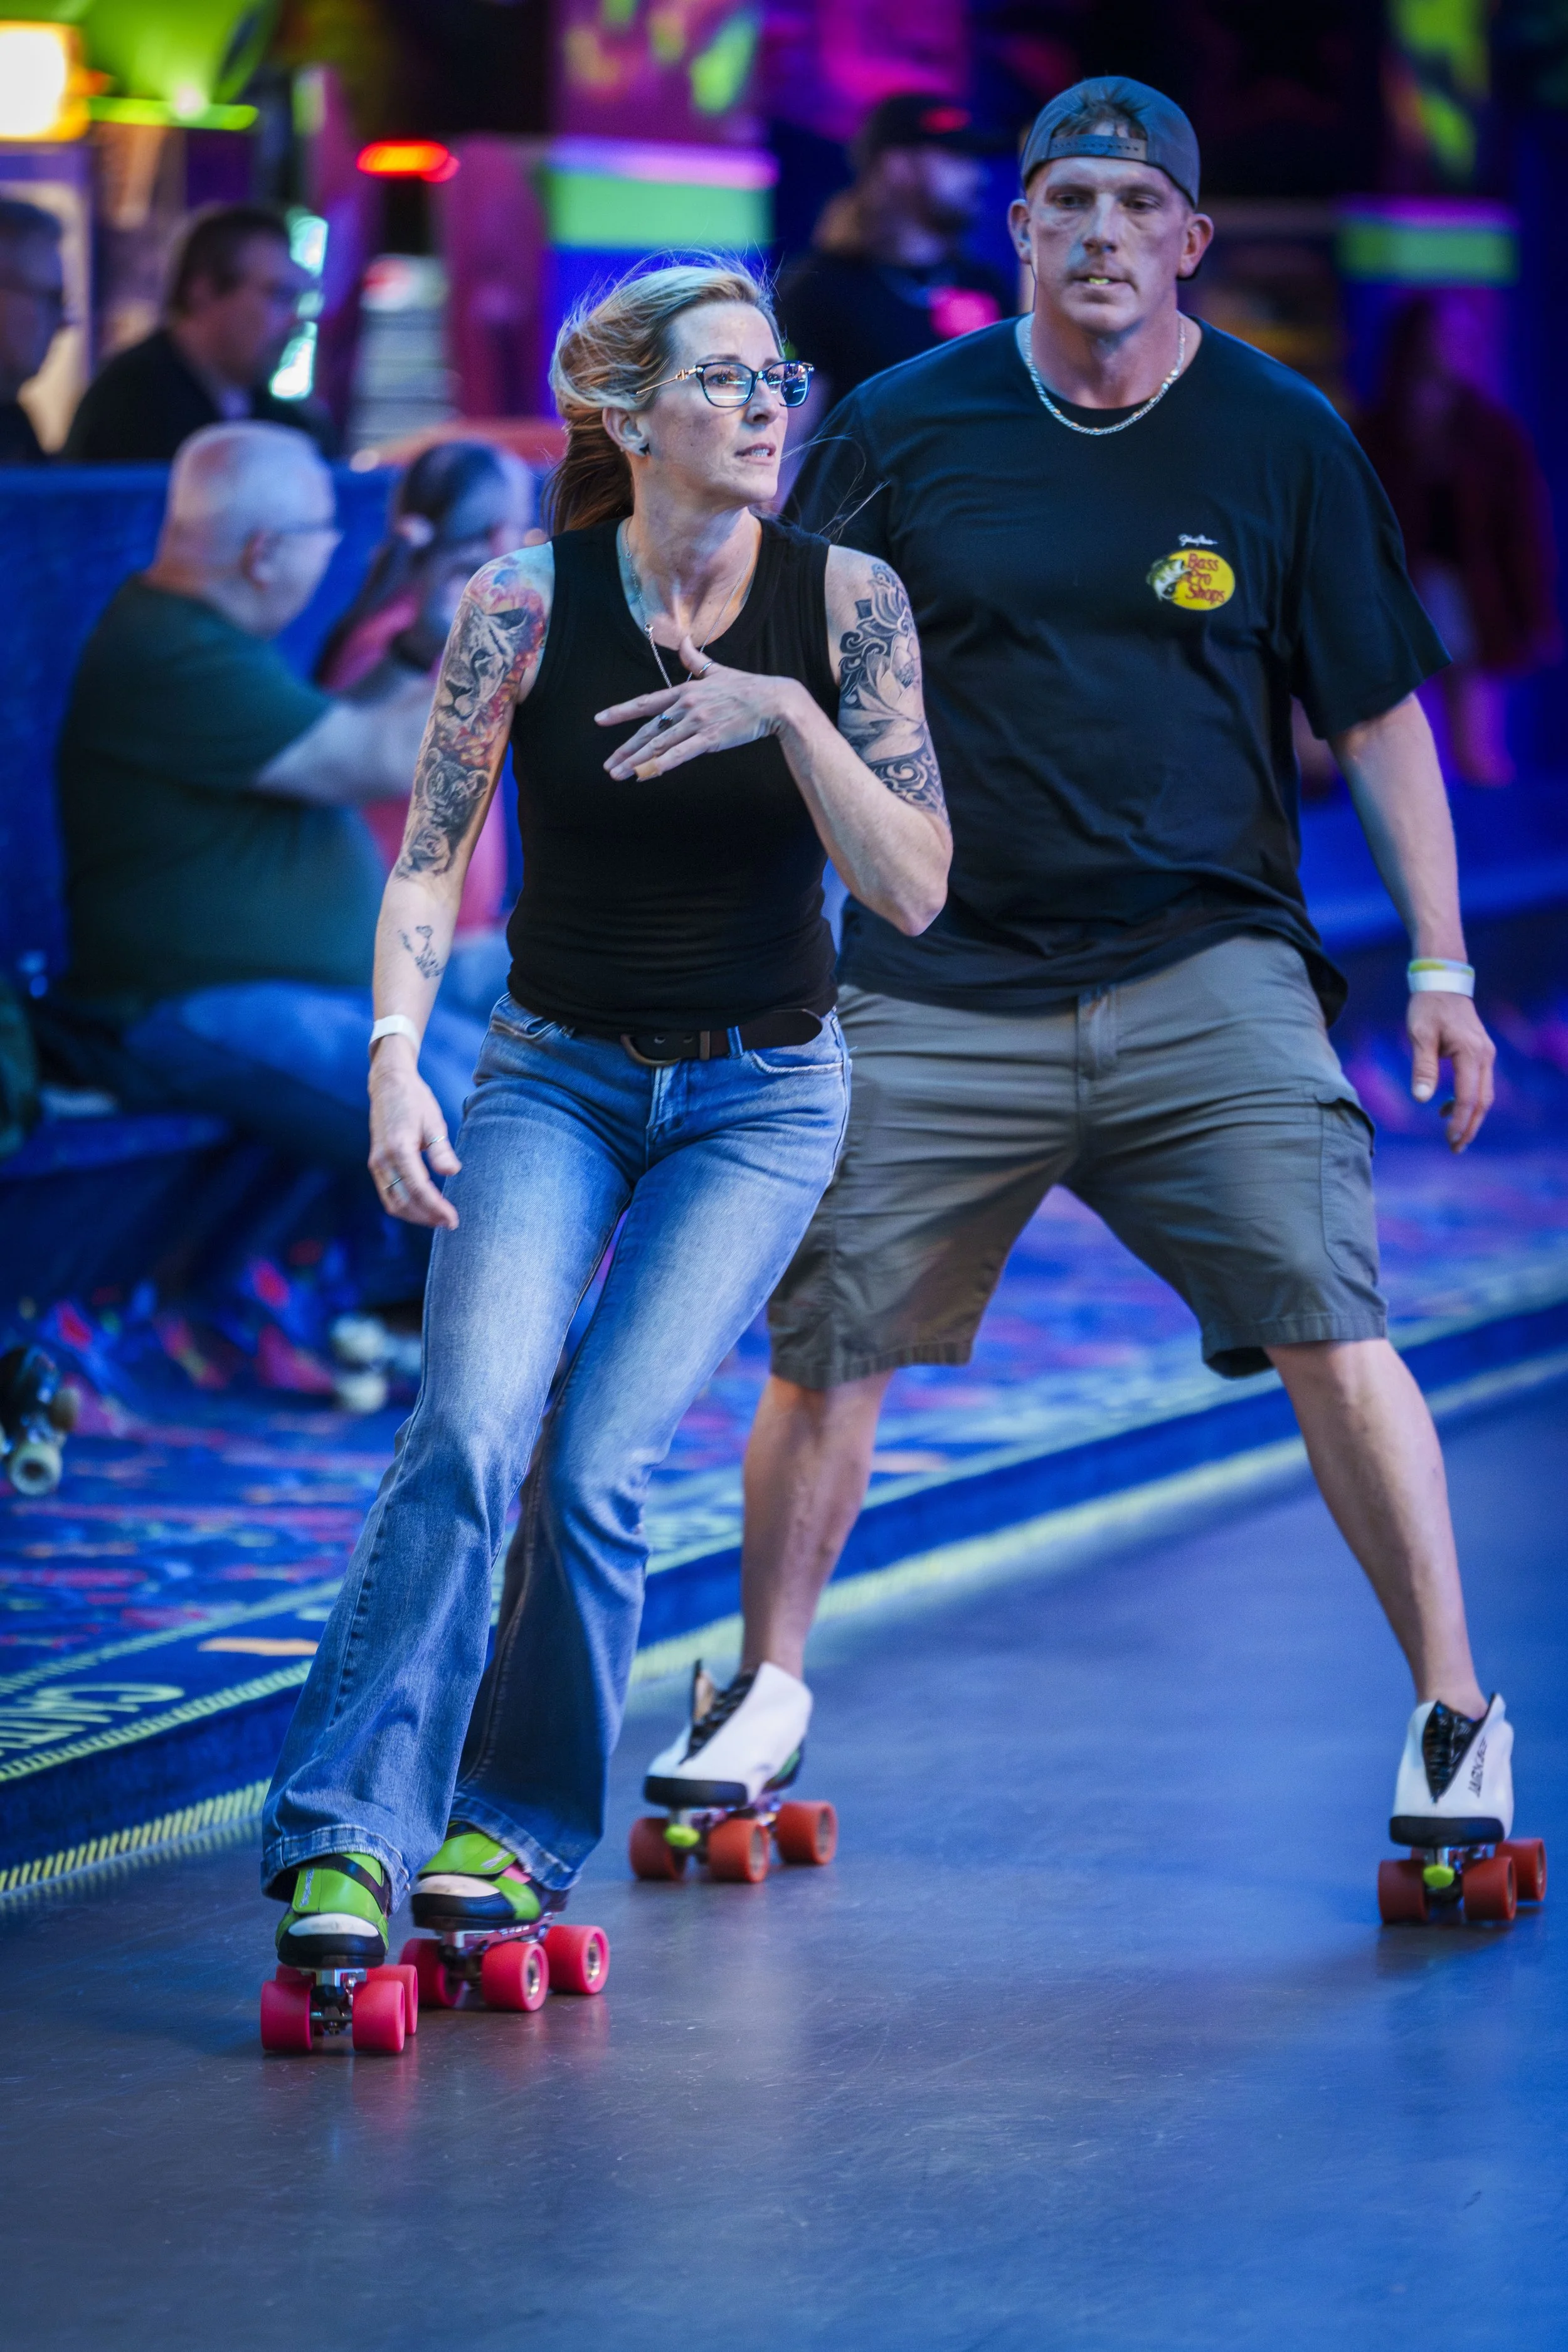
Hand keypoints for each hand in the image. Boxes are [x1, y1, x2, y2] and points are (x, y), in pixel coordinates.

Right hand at [368, 1042, 460, 1226]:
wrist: (388, 1084)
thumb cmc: (415, 1100)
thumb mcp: (433, 1121)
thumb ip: (441, 1150)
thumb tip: (452, 1172)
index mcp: (399, 1148)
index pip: (418, 1189)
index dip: (435, 1208)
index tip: (453, 1219)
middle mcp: (383, 1160)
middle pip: (403, 1202)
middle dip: (427, 1217)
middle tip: (450, 1224)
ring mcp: (376, 1163)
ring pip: (392, 1203)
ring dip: (415, 1216)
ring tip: (439, 1219)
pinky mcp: (376, 1164)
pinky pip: (388, 1194)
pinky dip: (405, 1206)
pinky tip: (424, 1208)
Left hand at [596, 637, 798, 779]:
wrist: (774, 701)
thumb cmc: (747, 687)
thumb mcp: (717, 670)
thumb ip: (695, 659)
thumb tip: (683, 640)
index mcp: (684, 691)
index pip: (645, 702)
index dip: (621, 712)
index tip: (600, 720)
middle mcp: (685, 706)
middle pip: (648, 730)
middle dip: (626, 750)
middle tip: (608, 766)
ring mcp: (697, 722)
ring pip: (659, 745)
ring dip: (637, 762)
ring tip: (618, 775)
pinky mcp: (710, 738)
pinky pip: (679, 754)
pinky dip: (660, 765)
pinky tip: (645, 775)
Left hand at [1408, 990, 1495, 1152]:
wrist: (1444, 983)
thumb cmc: (1428, 1007)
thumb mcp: (1419, 1035)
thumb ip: (1422, 1067)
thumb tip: (1423, 1099)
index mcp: (1471, 1054)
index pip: (1468, 1097)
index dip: (1460, 1122)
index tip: (1449, 1141)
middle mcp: (1485, 1056)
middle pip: (1483, 1101)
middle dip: (1470, 1127)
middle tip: (1455, 1149)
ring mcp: (1486, 1055)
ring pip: (1484, 1095)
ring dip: (1471, 1117)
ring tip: (1454, 1137)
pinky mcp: (1481, 1054)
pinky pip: (1479, 1084)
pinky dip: (1467, 1101)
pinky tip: (1446, 1109)